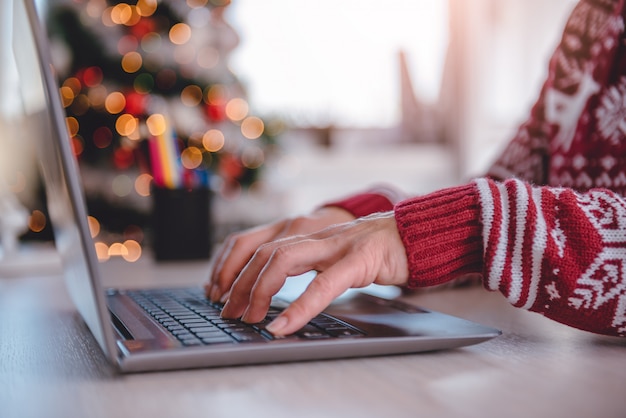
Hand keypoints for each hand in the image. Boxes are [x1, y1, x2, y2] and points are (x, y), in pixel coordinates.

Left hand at [219, 211, 408, 335]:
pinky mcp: (360, 258)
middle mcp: (316, 235)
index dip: (234, 268)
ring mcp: (337, 244)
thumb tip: (283, 294)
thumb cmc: (376, 250)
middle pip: (263, 251)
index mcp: (308, 235)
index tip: (220, 294)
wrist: (418, 234)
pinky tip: (285, 326)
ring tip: (249, 318)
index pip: (258, 244)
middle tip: (228, 312)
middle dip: (239, 283)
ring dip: (259, 290)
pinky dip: (300, 307)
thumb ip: (311, 267)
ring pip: (283, 259)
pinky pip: (324, 283)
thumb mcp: (335, 257)